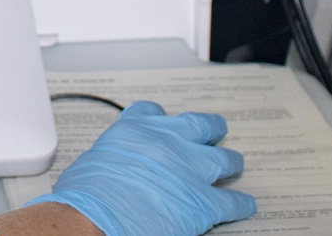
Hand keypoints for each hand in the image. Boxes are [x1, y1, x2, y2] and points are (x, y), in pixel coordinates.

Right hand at [28, 102, 255, 235]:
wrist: (94, 218)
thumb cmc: (86, 196)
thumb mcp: (92, 161)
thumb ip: (113, 158)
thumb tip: (112, 169)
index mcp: (135, 130)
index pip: (153, 113)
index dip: (162, 119)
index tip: (166, 121)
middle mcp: (166, 142)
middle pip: (197, 126)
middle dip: (209, 127)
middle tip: (216, 128)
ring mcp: (188, 169)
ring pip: (222, 159)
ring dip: (231, 162)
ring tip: (236, 163)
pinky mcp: (202, 202)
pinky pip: (231, 202)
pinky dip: (241, 204)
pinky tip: (246, 205)